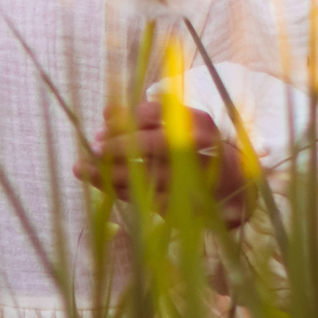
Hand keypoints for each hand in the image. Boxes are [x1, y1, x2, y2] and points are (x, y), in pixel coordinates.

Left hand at [72, 94, 250, 225]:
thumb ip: (144, 119)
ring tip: (82, 169)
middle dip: (120, 146)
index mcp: (198, 122)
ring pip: (149, 176)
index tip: (103, 125)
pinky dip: (122, 192)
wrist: (235, 189)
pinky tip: (103, 186)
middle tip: (93, 148)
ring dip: (111, 173)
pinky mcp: (189, 205)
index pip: (158, 113)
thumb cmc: (197, 152)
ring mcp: (198, 180)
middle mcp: (202, 149)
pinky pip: (148, 199)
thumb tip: (108, 112)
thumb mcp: (180, 127)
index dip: (127, 118)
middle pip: (157, 144)